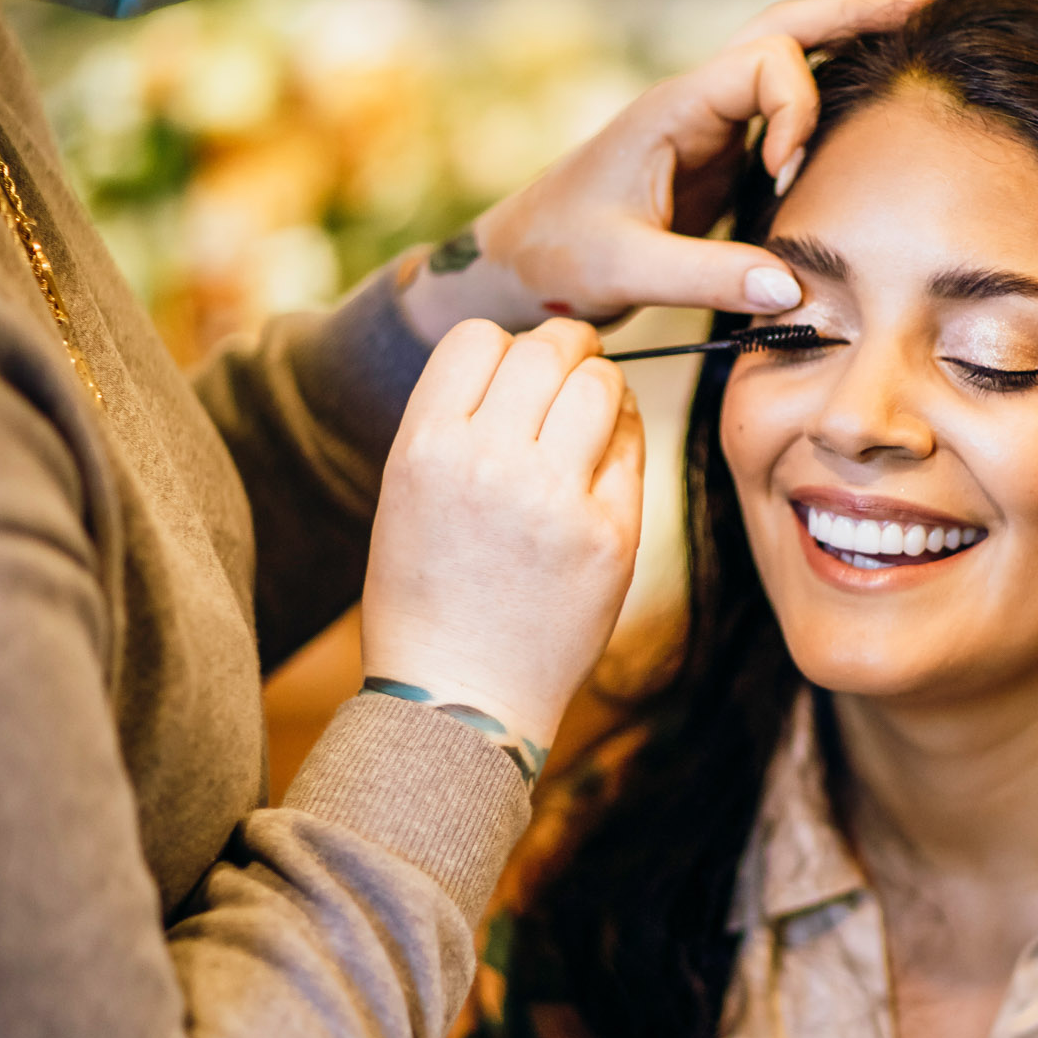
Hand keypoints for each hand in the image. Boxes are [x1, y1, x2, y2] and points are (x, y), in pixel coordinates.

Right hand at [361, 317, 643, 757]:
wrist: (457, 699)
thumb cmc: (428, 599)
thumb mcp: (406, 496)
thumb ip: (455, 424)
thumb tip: (520, 359)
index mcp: (425, 448)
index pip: (477, 338)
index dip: (503, 347)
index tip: (517, 370)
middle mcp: (487, 462)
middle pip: (545, 351)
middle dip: (565, 350)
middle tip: (574, 366)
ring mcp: (554, 498)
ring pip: (599, 384)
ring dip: (601, 385)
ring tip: (593, 409)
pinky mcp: (610, 536)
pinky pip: (631, 447)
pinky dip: (624, 436)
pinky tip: (608, 454)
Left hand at [399, 0, 937, 340]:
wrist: (519, 263)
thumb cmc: (560, 257)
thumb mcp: (626, 271)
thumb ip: (707, 278)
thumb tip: (793, 289)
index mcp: (673, 109)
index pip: (763, 63)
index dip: (796, 109)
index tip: (784, 177)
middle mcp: (695, 102)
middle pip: (785, 26)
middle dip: (856, 13)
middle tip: (931, 8)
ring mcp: (709, 123)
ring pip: (787, 55)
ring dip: (850, 39)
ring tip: (921, 35)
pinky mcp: (718, 155)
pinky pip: (784, 106)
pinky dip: (832, 92)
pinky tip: (876, 100)